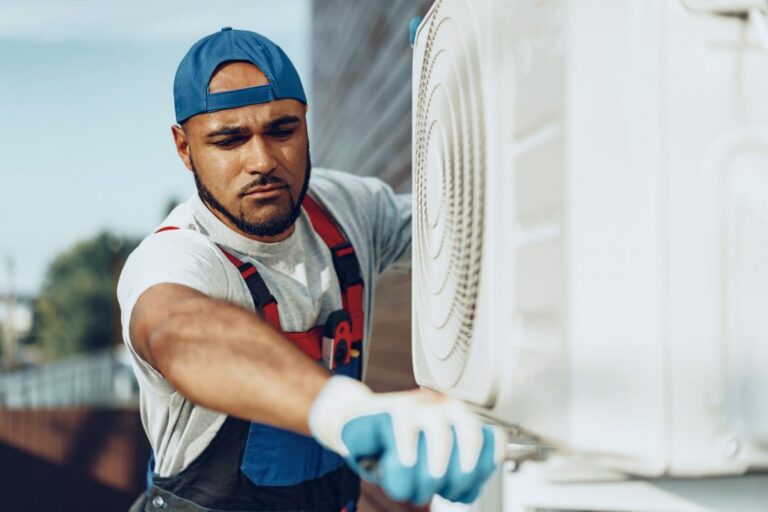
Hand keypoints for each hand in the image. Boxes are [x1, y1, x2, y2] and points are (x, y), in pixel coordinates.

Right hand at [309, 376, 505, 504]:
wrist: (353, 428)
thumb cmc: (393, 450)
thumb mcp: (428, 469)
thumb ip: (456, 477)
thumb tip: (468, 486)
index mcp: (461, 422)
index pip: (491, 441)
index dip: (479, 471)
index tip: (456, 490)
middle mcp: (444, 408)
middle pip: (470, 438)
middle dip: (456, 476)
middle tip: (431, 490)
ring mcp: (418, 405)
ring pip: (440, 435)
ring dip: (428, 472)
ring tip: (411, 488)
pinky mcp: (389, 409)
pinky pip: (405, 430)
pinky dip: (405, 453)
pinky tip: (400, 464)